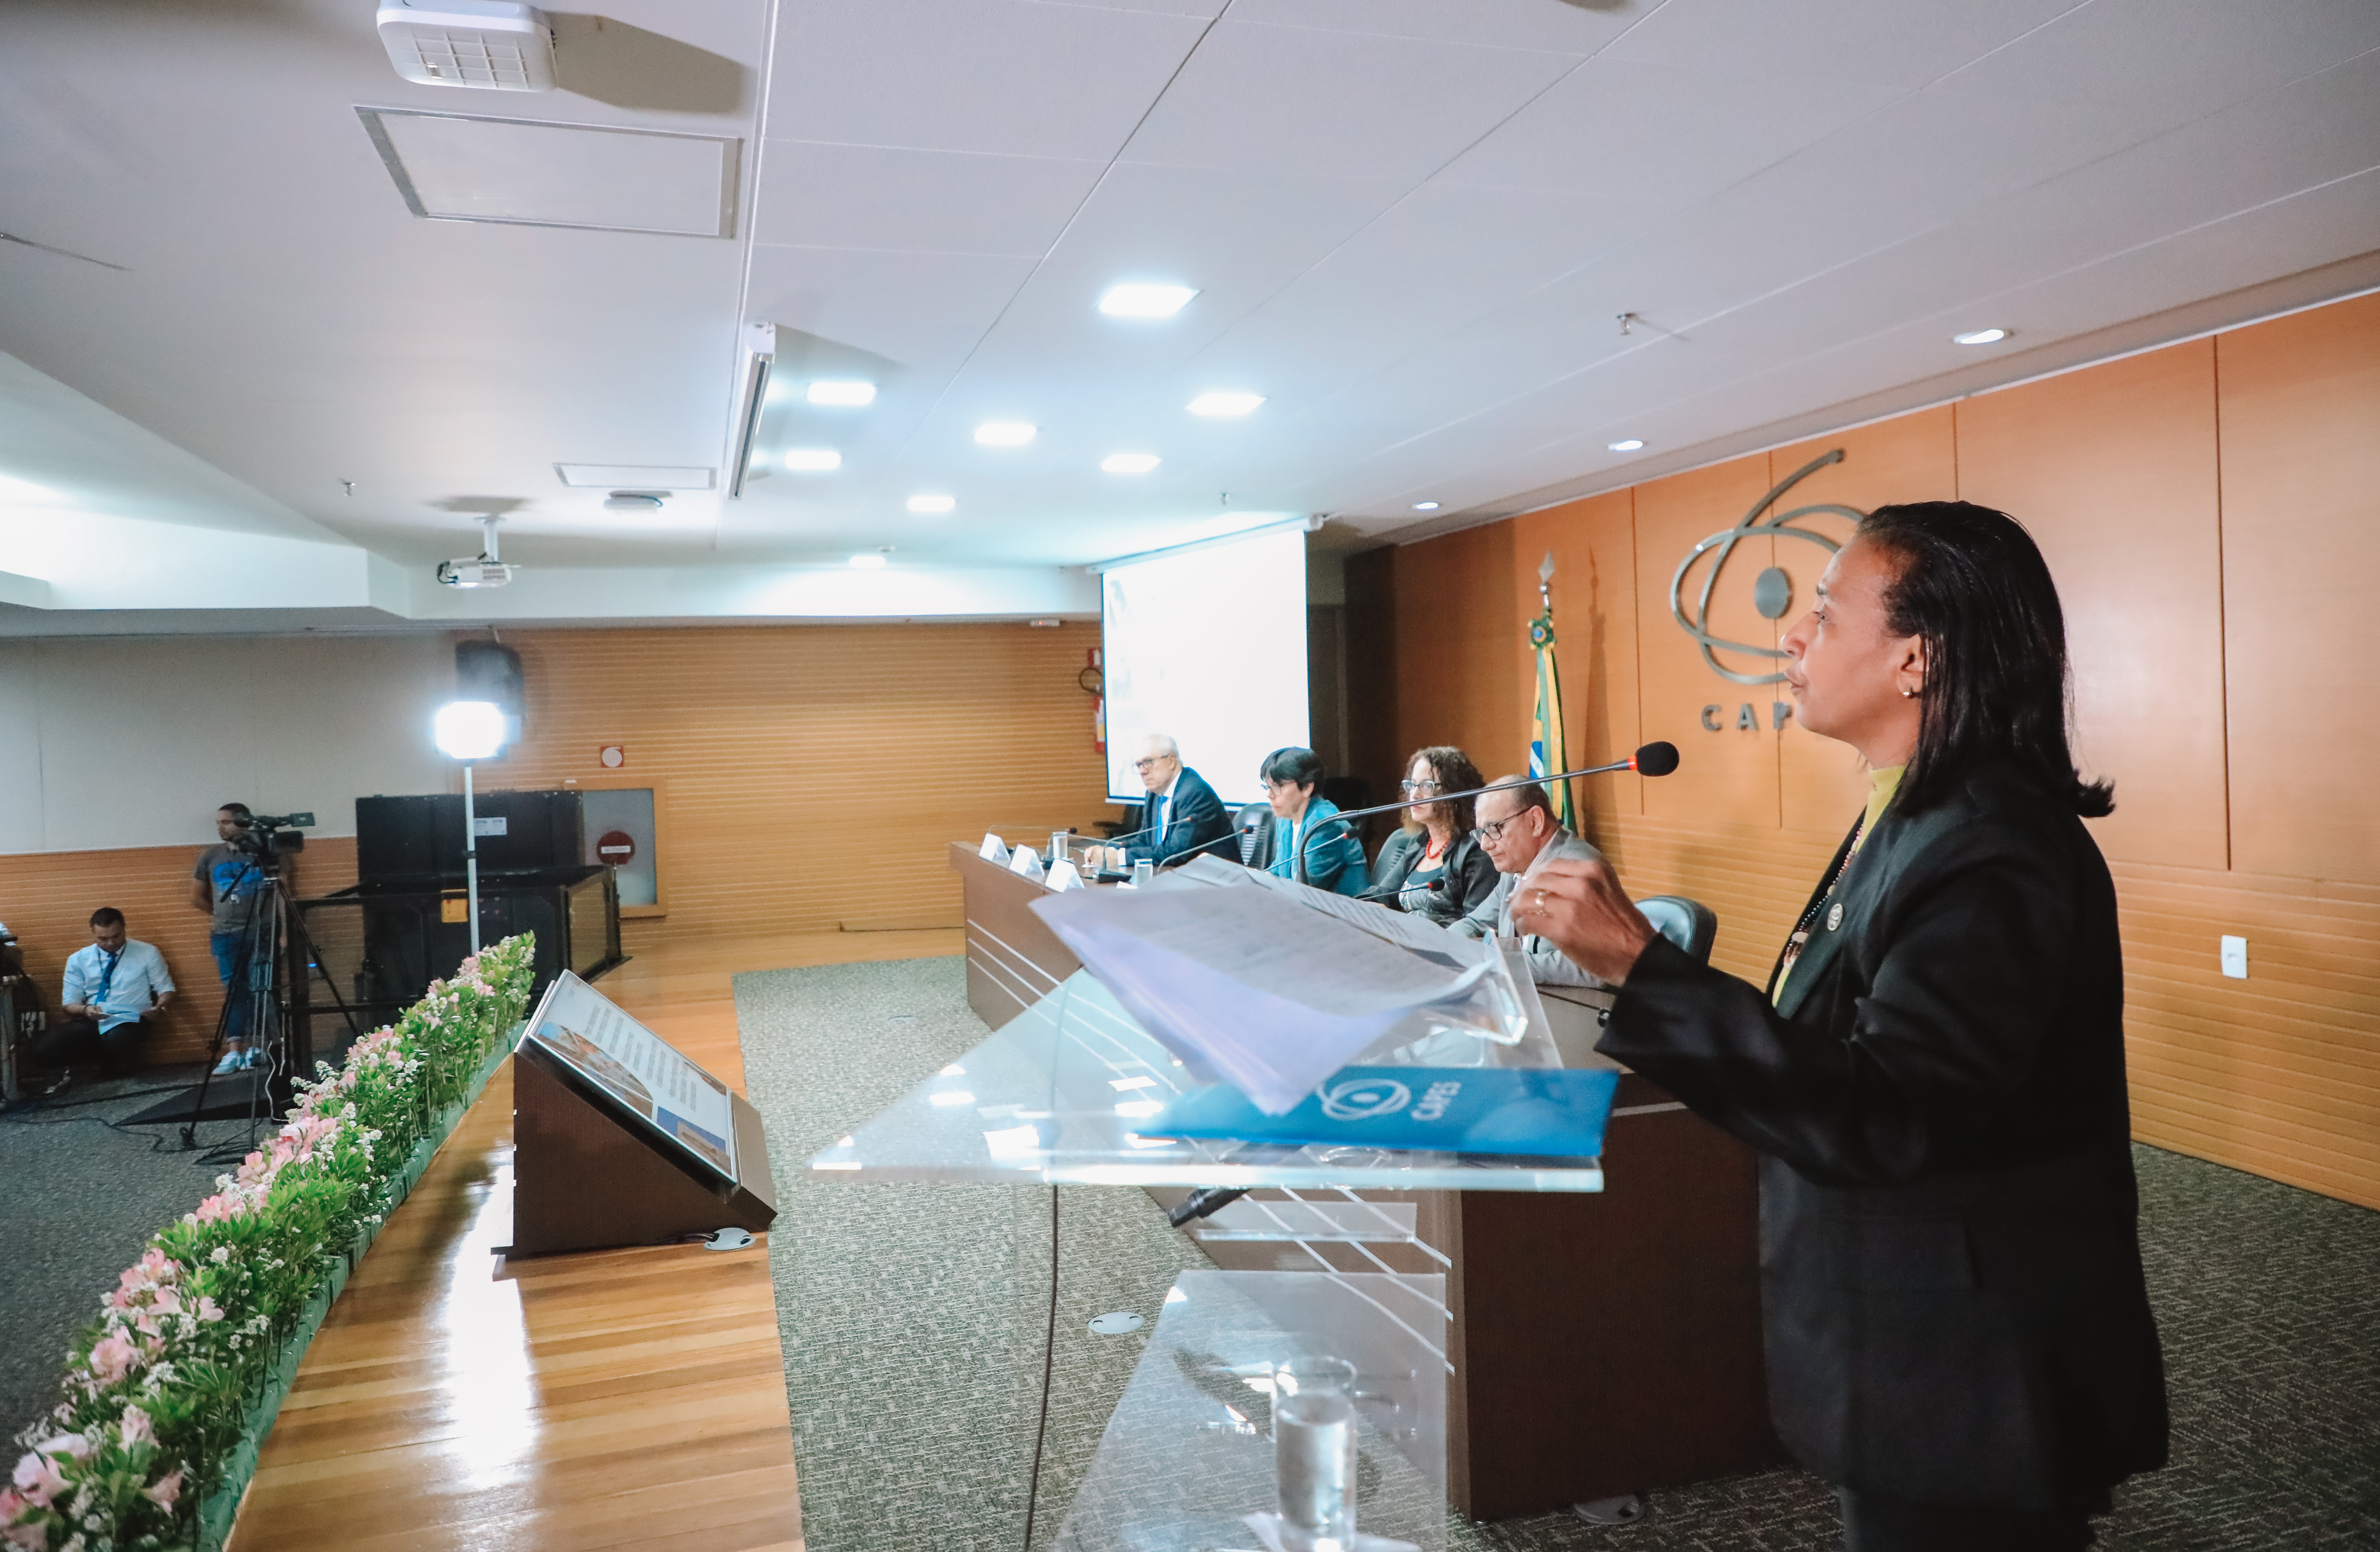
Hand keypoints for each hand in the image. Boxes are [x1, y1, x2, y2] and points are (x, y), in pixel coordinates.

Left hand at [1507, 857, 1659, 983]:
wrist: (1638, 954)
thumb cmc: (1623, 926)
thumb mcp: (1605, 891)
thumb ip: (1579, 884)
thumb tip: (1545, 887)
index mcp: (1593, 869)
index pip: (1552, 866)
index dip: (1536, 877)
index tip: (1530, 886)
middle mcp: (1581, 882)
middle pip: (1537, 880)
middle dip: (1523, 892)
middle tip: (1518, 903)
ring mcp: (1570, 905)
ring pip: (1528, 899)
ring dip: (1518, 908)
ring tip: (1518, 917)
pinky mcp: (1561, 928)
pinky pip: (1529, 921)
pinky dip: (1522, 924)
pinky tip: (1524, 929)